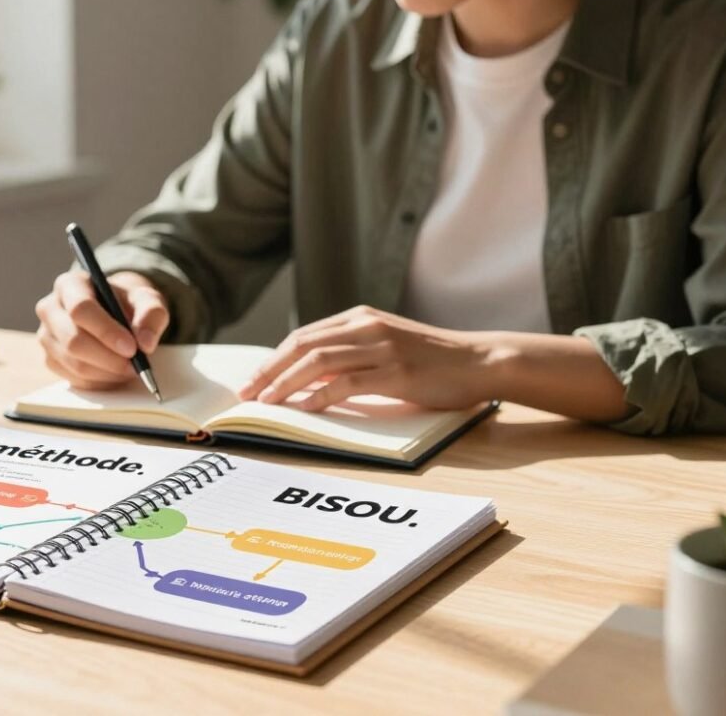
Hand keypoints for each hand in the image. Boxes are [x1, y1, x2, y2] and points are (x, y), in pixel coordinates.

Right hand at [35, 270, 169, 389]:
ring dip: (107, 372)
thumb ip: (151, 314)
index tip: (132, 348)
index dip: (106, 331)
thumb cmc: (127, 304)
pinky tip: (116, 372)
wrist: (115, 313)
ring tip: (130, 368)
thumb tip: (145, 342)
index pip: (80, 309)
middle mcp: (50, 308)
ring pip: (74, 364)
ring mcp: (46, 336)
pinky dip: (100, 381)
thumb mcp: (147, 299)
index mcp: (70, 285)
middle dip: (108, 358)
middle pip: (73, 340)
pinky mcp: (50, 359)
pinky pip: (74, 379)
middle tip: (135, 365)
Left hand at [237, 306, 493, 411]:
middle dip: (269, 371)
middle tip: (247, 394)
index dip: (273, 359)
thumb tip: (307, 377)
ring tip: (266, 403)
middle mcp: (366, 327)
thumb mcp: (385, 346)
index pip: (303, 336)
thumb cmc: (431, 360)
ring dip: (286, 383)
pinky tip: (304, 408)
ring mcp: (381, 348)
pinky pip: (348, 383)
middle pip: (302, 345)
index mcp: (360, 318)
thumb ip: (351, 354)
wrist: (478, 361)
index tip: (252, 380)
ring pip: (319, 362)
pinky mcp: (396, 373)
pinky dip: (321, 395)